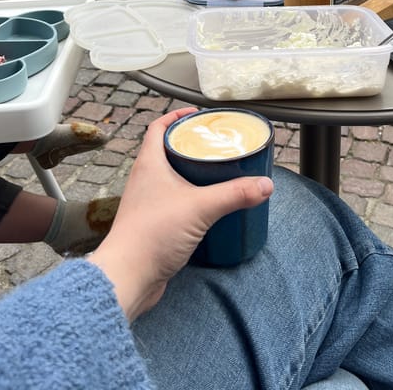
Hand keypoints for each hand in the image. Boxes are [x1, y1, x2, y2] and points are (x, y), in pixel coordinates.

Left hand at [88, 107, 273, 320]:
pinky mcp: (153, 223)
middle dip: (191, 145)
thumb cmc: (152, 234)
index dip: (177, 117)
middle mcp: (144, 179)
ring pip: (170, 177)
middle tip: (215, 144)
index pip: (158, 127)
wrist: (128, 276)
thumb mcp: (201, 207)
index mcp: (149, 164)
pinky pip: (172, 201)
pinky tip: (207, 206)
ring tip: (217, 173)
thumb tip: (265, 184)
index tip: (198, 115)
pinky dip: (189, 197)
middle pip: (166, 150)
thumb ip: (235, 194)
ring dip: (191, 172)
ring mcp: (147, 202)